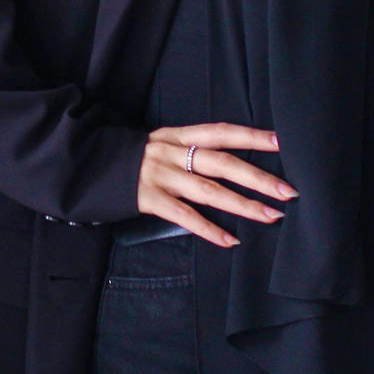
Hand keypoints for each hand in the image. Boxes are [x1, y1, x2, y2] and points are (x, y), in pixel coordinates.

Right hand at [138, 122, 295, 247]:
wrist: (85, 165)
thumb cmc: (129, 159)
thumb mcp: (159, 146)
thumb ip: (187, 151)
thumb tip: (229, 165)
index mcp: (176, 136)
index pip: (221, 132)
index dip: (251, 136)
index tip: (282, 142)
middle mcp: (171, 152)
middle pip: (222, 162)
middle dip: (258, 177)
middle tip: (288, 191)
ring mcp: (159, 175)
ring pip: (209, 190)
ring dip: (243, 205)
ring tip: (271, 216)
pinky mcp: (148, 199)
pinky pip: (184, 216)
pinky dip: (209, 229)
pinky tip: (230, 241)